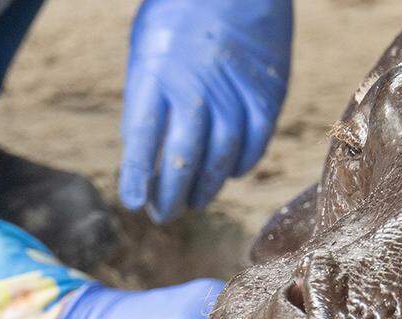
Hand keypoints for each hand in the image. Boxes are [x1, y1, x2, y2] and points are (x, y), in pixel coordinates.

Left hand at [119, 0, 293, 222]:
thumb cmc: (182, 13)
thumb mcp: (149, 48)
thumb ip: (148, 97)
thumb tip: (145, 150)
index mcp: (157, 73)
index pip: (143, 138)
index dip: (139, 176)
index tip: (134, 202)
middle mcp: (197, 87)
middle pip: (184, 156)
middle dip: (171, 193)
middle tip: (163, 215)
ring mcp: (235, 91)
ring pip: (221, 155)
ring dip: (206, 186)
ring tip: (194, 202)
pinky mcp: (267, 93)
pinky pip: (255, 141)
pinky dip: (241, 163)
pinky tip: (229, 173)